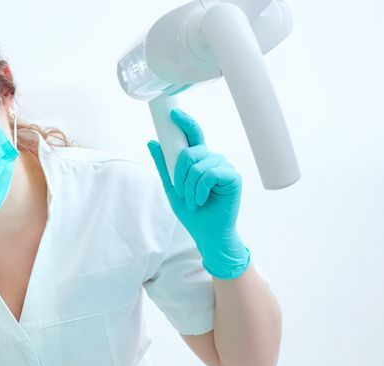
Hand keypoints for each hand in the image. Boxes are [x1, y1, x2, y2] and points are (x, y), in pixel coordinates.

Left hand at [148, 108, 249, 279]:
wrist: (207, 233)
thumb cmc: (192, 212)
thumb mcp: (172, 188)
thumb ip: (164, 165)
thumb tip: (152, 142)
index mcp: (199, 160)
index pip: (192, 136)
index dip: (184, 122)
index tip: (172, 114)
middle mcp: (212, 159)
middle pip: (190, 152)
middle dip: (179, 174)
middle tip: (181, 192)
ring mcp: (224, 167)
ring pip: (197, 165)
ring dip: (188, 187)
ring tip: (193, 200)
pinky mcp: (232, 177)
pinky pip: (209, 174)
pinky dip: (199, 190)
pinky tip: (202, 200)